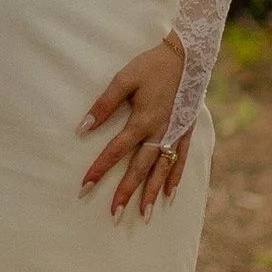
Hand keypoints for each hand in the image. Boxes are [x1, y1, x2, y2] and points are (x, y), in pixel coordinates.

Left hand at [80, 31, 191, 217]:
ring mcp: (176, 134)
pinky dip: (175, 177)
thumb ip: (104, 104)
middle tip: (115, 215)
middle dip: (126, 193)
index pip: (116, 151)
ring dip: (151, 193)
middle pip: (140, 169)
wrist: (188, 56)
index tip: (85, 186)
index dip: (99, 169)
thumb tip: (82, 128)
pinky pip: (181, 160)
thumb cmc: (152, 65)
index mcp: (142, 121)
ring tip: (144, 214)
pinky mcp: (187, 131)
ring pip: (162, 170)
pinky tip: (170, 193)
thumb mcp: (124, 79)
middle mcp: (160, 133)